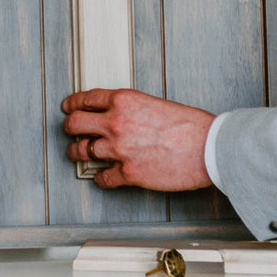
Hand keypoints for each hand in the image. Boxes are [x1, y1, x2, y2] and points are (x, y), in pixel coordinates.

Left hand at [61, 88, 214, 190]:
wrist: (207, 148)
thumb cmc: (190, 125)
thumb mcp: (155, 103)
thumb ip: (132, 109)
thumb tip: (121, 117)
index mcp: (124, 100)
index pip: (86, 99)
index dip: (73, 103)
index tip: (69, 107)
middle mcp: (116, 122)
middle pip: (75, 124)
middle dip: (69, 127)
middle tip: (69, 130)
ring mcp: (119, 149)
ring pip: (81, 151)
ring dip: (78, 153)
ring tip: (78, 154)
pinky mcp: (127, 174)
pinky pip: (102, 177)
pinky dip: (101, 178)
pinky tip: (104, 175)